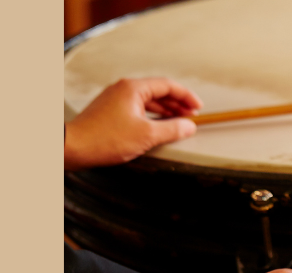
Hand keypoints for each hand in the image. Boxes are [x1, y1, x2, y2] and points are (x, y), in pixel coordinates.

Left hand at [64, 78, 203, 170]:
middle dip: (178, 104)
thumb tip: (189, 126)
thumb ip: (173, 129)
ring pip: (148, 100)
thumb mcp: (147, 135)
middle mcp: (123, 89)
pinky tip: (157, 127)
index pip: (168, 86)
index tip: (198, 107)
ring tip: (178, 122)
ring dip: (165, 111)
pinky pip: (138, 108)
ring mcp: (115, 99)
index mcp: (133, 89)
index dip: (187, 96)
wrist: (73, 147)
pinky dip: (152, 115)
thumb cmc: (104, 138)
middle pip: (159, 92)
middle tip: (191, 116)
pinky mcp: (110, 111)